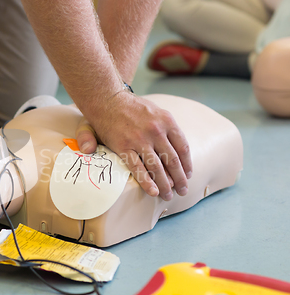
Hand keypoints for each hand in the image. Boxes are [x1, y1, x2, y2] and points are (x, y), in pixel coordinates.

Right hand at [75, 92, 191, 200]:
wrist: (107, 99)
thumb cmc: (131, 107)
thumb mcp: (155, 111)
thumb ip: (168, 130)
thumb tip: (179, 153)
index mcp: (167, 121)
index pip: (183, 147)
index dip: (187, 164)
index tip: (188, 175)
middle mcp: (156, 131)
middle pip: (173, 161)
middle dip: (179, 179)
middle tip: (182, 190)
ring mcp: (139, 140)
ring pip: (157, 168)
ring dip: (165, 184)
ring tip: (168, 195)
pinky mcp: (124, 147)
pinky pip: (138, 169)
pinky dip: (147, 182)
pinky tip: (153, 192)